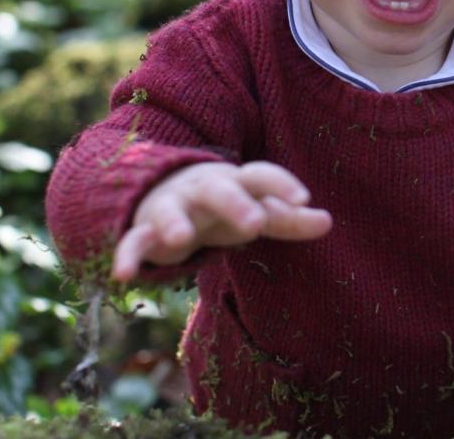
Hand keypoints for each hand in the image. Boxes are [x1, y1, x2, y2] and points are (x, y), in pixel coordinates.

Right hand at [111, 160, 331, 280]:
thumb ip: (289, 218)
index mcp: (236, 183)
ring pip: (171, 211)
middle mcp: (204, 190)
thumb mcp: (254, 210)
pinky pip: (133, 241)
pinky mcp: (143, 230)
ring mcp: (172, 208)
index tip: (304, 199)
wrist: (160, 194)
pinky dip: (128, 256)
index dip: (282, 184)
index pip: (260, 176)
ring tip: (182, 240)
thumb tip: (329, 221)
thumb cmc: (221, 208)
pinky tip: (124, 276)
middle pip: (220, 190)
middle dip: (235, 203)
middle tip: (255, 223)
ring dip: (175, 223)